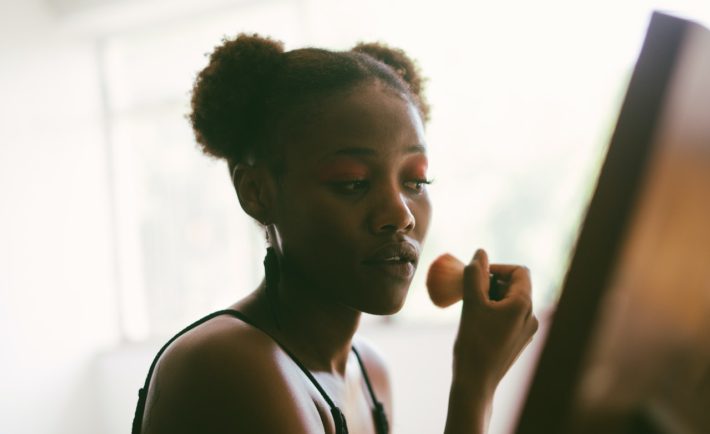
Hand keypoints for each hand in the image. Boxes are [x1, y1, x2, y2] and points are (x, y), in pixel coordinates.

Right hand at [452, 249, 538, 396]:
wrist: (476, 384)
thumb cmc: (473, 343)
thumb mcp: (471, 304)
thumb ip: (474, 275)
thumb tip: (480, 252)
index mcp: (524, 305)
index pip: (518, 271)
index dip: (497, 268)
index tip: (476, 277)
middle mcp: (531, 316)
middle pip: (515, 285)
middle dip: (491, 283)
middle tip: (471, 293)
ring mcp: (526, 331)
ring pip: (510, 301)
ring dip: (490, 297)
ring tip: (472, 309)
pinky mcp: (517, 341)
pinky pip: (508, 316)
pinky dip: (493, 312)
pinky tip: (477, 323)